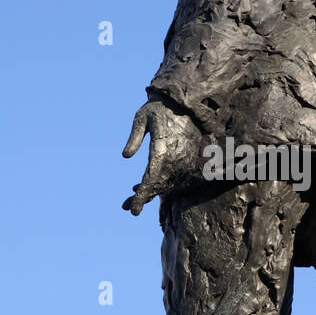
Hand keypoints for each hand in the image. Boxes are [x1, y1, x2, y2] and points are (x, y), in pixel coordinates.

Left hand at [121, 99, 202, 214]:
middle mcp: (175, 158)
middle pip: (158, 186)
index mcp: (161, 149)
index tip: (133, 211)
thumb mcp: (142, 118)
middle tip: (127, 207)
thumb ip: (134, 137)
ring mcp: (184, 160)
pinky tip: (148, 183)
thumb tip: (126, 156)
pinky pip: (175, 178)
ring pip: (167, 184)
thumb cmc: (160, 108)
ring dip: (152, 192)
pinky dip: (162, 184)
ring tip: (134, 194)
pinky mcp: (189, 160)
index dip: (142, 196)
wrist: (187, 103)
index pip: (150, 179)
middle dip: (143, 198)